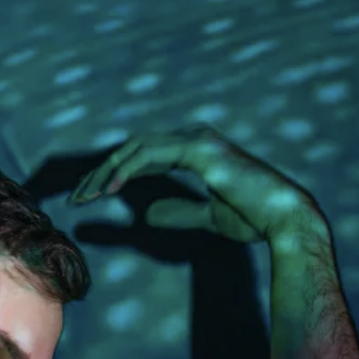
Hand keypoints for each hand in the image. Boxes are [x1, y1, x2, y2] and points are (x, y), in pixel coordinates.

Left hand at [68, 124, 326, 244]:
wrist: (281, 219)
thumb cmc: (252, 218)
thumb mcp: (205, 218)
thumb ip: (178, 211)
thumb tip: (148, 214)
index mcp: (195, 152)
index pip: (142, 157)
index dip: (113, 175)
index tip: (89, 197)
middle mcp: (194, 139)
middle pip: (133, 148)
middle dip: (101, 171)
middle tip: (77, 196)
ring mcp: (197, 141)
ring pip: (137, 147)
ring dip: (107, 170)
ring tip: (87, 195)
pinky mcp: (200, 150)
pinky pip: (152, 154)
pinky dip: (127, 169)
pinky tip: (109, 189)